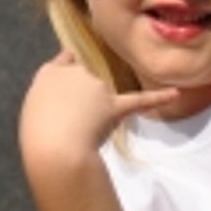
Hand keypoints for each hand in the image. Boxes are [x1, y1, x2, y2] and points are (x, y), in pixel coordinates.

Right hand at [19, 50, 181, 175]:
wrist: (54, 147)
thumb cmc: (38, 135)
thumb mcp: (35, 110)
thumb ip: (54, 102)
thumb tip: (73, 106)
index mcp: (49, 73)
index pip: (66, 62)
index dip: (70, 73)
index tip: (73, 76)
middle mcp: (75, 72)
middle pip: (86, 83)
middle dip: (84, 103)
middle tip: (70, 128)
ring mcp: (96, 87)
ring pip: (104, 98)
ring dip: (97, 115)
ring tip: (82, 135)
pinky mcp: (114, 105)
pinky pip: (139, 100)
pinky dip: (158, 97)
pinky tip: (175, 93)